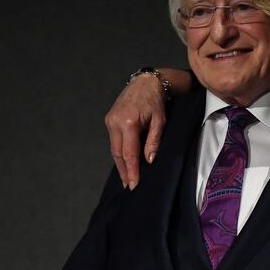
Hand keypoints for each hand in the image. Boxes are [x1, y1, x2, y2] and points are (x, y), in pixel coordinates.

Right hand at [105, 73, 166, 189]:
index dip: (131, 171)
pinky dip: (119, 152)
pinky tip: (124, 161)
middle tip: (129, 186)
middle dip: (124, 171)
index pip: (129, 153)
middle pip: (118, 153)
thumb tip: (149, 161)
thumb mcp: (160, 121)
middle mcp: (115, 122)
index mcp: (128, 122)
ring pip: (114, 148)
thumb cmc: (155, 101)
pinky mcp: (109, 120)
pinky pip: (114, 141)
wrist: (145, 83)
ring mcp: (110, 121)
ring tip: (127, 177)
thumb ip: (153, 141)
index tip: (133, 185)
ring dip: (120, 163)